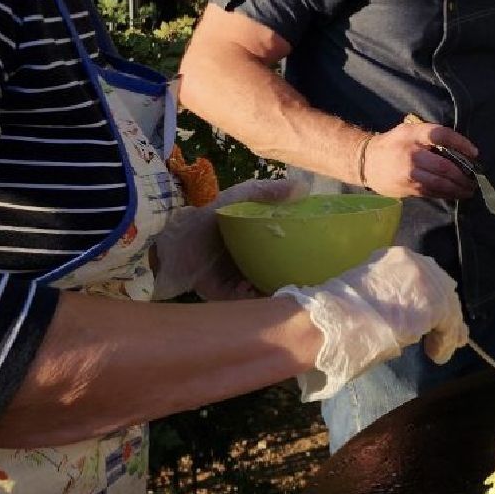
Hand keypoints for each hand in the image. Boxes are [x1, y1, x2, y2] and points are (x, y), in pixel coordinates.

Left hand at [153, 176, 306, 300]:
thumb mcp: (239, 197)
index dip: (303, 252)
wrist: (171, 243)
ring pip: (268, 290)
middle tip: (318, 280)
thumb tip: (303, 187)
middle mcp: (251, 262)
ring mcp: (239, 281)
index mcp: (256, 241)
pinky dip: (262, 306)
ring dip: (282, 294)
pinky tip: (276, 304)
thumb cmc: (207, 217)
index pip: (286, 248)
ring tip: (304, 296)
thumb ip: (268, 191)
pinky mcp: (227, 297)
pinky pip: (250, 305)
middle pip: (281, 272)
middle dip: (297, 276)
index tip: (323, 255)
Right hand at [275, 247, 468, 401]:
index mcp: (396, 258)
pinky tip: (436, 355)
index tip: (437, 320)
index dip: (434, 299)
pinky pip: (449, 322)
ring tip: (438, 351)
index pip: (425, 276)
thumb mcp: (374, 299)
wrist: (334, 323)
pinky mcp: (433, 301)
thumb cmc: (343, 318)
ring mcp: (425, 279)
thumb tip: (415, 318)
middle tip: (452, 336)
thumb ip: (396, 300)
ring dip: (447, 331)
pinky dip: (446, 341)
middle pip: (441, 287)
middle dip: (447, 312)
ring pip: (447, 305)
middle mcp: (413, 261)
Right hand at [358, 120, 477, 201]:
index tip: (475, 153)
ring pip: (440, 183)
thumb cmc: (393, 144)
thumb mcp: (409, 130)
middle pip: (445, 166)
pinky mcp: (408, 188)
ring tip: (469, 190)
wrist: (366, 162)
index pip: (442, 136)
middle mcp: (412, 154)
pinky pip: (432, 192)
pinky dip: (447, 194)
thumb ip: (430, 136)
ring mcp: (410, 174)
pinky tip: (456, 194)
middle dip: (463, 175)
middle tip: (475, 179)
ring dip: (458, 188)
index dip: (461, 144)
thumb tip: (459, 148)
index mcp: (414, 135)